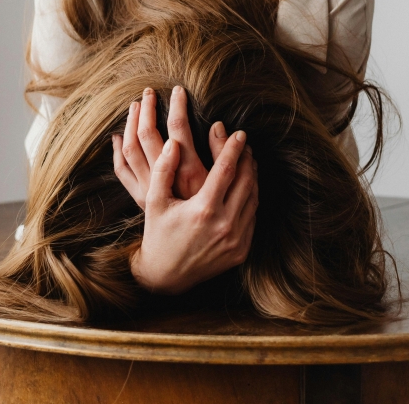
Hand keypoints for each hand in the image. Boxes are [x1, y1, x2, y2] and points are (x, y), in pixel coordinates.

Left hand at [112, 86, 227, 208]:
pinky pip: (122, 169)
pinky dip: (118, 150)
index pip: (179, 128)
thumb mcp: (222, 186)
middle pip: (148, 134)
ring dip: (132, 123)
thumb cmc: (212, 218)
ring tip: (136, 105)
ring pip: (131, 148)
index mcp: (189, 172)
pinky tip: (118, 135)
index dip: (178, 105)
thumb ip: (221, 155)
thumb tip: (219, 125)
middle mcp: (164, 178)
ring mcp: (147, 187)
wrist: (187, 254)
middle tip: (150, 91)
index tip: (179, 90)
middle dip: (148, 109)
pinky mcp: (139, 197)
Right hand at [128, 132, 258, 294]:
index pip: (226, 169)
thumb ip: (163, 169)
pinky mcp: (241, 250)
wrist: (166, 275)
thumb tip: (174, 142)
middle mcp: (224, 225)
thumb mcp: (155, 201)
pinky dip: (251, 198)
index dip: (233, 148)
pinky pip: (252, 217)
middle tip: (245, 144)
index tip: (239, 133)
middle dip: (247, 159)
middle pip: (245, 181)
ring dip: (252, 177)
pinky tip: (245, 188)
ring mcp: (236, 239)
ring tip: (247, 161)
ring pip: (253, 198)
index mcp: (203, 209)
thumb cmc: (158, 233)